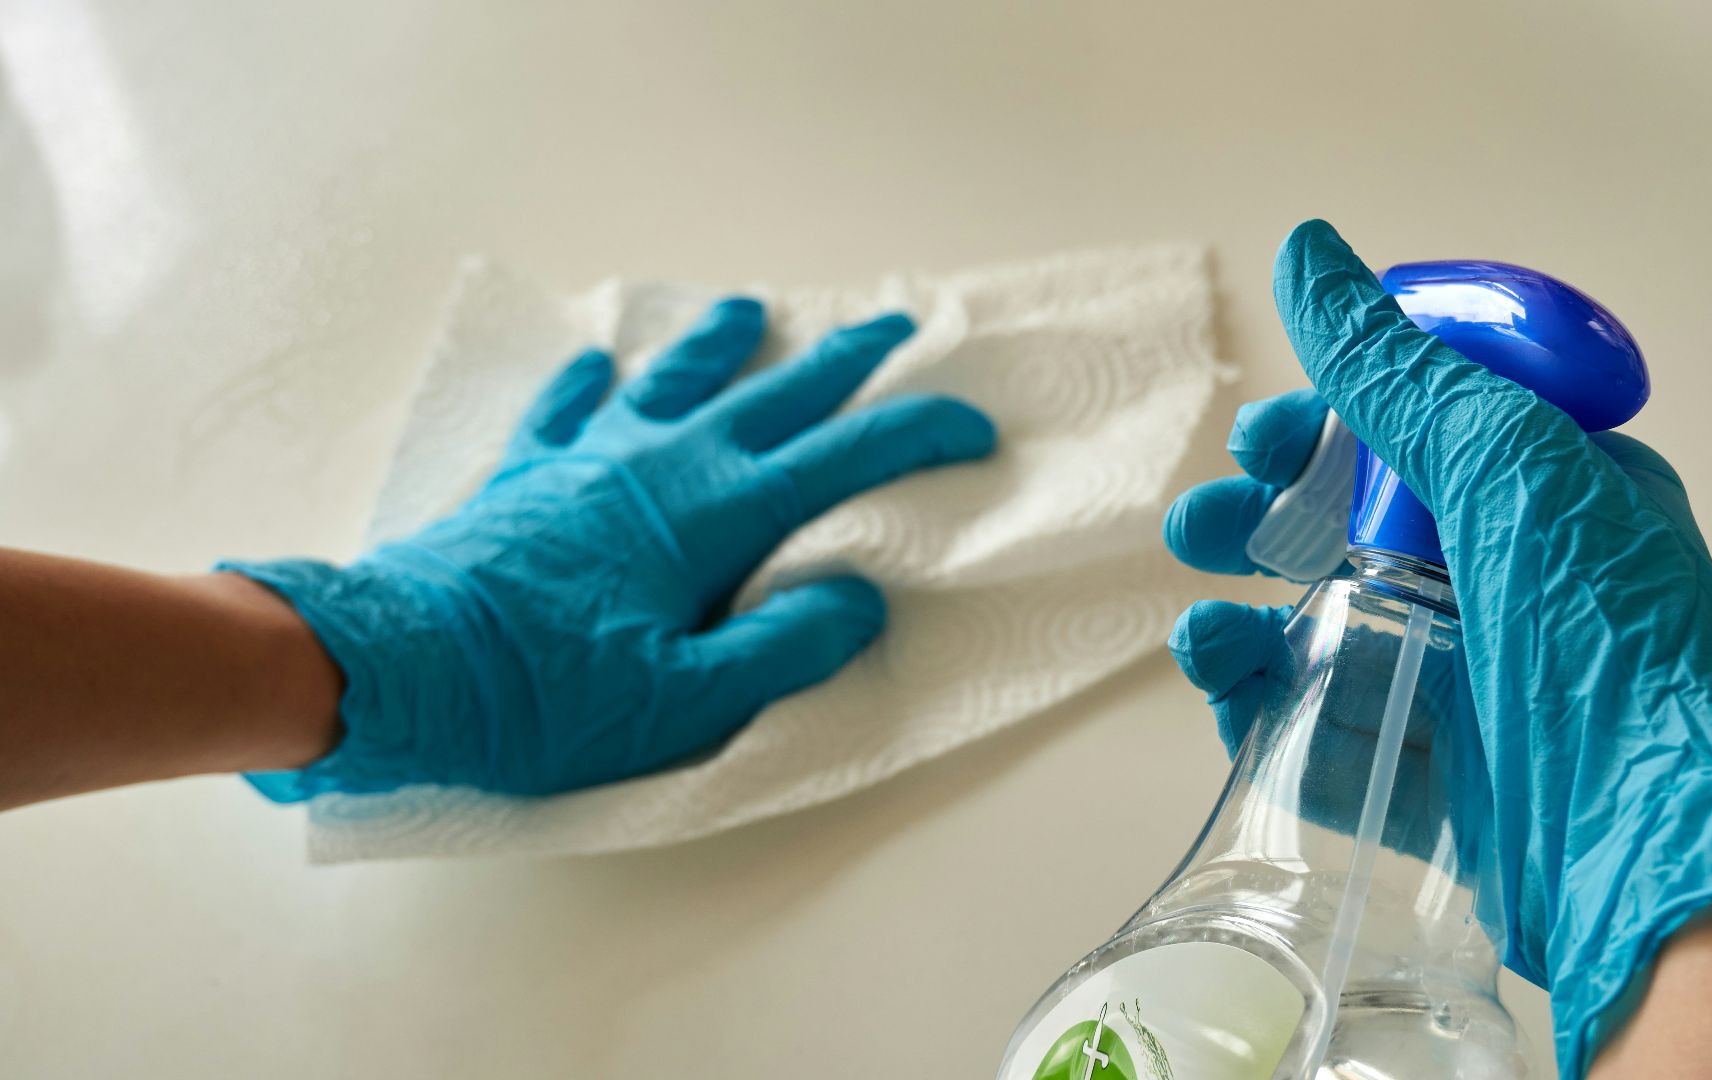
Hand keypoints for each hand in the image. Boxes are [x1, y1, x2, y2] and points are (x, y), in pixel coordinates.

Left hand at [224, 298, 994, 799]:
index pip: (842, 457)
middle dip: (843, 358)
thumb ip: (781, 647)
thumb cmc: (545, 698)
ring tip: (750, 308)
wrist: (400, 666)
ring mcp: (591, 457)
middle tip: (893, 322)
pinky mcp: (529, 473)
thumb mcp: (683, 701)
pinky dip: (594, 383)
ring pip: (675, 380)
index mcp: (714, 515)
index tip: (971, 425)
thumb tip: (857, 599)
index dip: (916, 434)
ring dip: (722, 343)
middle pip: (773, 394)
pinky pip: (571, 407)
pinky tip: (600, 363)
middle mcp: (662, 463)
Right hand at [1164, 220, 1711, 1074]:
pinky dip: (1257, 711)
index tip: (1259, 441)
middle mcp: (1498, 590)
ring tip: (1200, 629)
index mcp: (1541, 499)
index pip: (1407, 440)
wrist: (1662, 842)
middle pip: (1344, 539)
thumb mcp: (1506, 462)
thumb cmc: (1609, 632)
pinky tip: (1226, 689)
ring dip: (1240, 622)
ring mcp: (1457, 692)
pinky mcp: (1421, 788)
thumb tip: (1304, 249)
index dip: (1319, 432)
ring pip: (1315, 639)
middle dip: (1257, 525)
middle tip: (1200, 528)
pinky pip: (1315, 737)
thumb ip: (1392, 368)